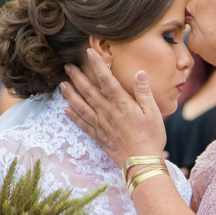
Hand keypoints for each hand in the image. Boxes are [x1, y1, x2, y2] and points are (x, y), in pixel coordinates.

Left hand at [60, 48, 165, 166]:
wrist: (141, 162)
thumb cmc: (151, 137)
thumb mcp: (154, 112)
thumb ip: (144, 92)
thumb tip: (139, 73)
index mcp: (122, 104)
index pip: (106, 80)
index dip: (97, 65)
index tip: (88, 52)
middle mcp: (107, 112)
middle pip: (89, 91)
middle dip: (77, 77)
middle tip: (67, 66)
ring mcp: (101, 125)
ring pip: (81, 106)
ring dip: (70, 95)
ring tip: (62, 85)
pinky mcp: (99, 137)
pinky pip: (83, 125)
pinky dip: (73, 117)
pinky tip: (66, 110)